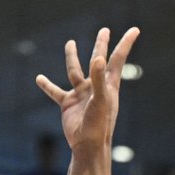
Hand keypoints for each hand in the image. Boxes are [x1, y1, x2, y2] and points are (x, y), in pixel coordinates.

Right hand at [35, 26, 139, 156]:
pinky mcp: (68, 104)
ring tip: (70, 43)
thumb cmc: (99, 124)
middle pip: (99, 60)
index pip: (117, 58)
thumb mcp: (101, 100)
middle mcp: (96, 87)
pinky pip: (56, 92)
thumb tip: (98, 58)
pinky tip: (39, 78)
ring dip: (72, 57)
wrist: (87, 145)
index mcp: (108, 84)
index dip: (125, 43)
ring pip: (75, 71)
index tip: (135, 29)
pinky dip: (47, 85)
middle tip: (104, 30)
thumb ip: (99, 79)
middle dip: (101, 45)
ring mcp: (82, 94)